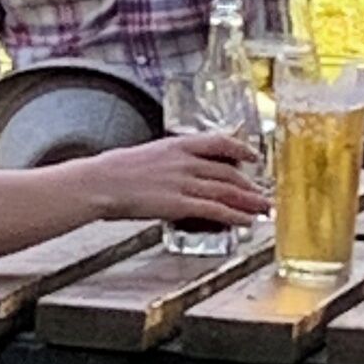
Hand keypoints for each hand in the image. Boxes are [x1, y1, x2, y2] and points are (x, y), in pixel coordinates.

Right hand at [116, 133, 269, 227]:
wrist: (100, 182)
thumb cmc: (114, 170)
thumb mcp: (145, 155)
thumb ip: (166, 161)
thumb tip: (175, 170)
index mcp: (177, 144)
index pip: (219, 142)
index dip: (240, 148)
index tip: (252, 157)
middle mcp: (186, 161)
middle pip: (228, 171)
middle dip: (250, 184)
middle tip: (263, 193)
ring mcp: (184, 182)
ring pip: (227, 191)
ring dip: (249, 201)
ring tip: (263, 209)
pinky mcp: (180, 204)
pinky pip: (215, 209)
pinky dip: (234, 216)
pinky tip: (245, 221)